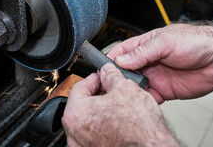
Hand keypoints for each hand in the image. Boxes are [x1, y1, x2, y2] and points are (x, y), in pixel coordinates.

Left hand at [62, 64, 177, 146]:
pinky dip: (104, 126)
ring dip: (100, 110)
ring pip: (89, 120)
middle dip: (97, 95)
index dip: (94, 79)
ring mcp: (83, 144)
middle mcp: (75, 132)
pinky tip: (118, 121)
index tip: (102, 76)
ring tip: (117, 105)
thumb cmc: (138, 128)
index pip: (79, 87)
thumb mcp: (125, 89)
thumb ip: (111, 77)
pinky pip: (95, 133)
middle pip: (82, 105)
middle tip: (111, 89)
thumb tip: (108, 72)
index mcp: (75, 113)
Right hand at [107, 24, 212, 103]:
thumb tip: (121, 60)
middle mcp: (147, 61)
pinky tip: (139, 100)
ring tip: (124, 93)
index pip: (121, 52)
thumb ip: (142, 52)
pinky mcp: (164, 90)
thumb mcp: (165, 42)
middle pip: (124, 71)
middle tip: (111, 83)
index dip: (110, 59)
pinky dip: (142, 100)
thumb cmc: (195, 42)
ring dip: (129, 89)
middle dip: (117, 77)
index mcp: (144, 46)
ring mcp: (154, 76)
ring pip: (134, 85)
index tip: (102, 68)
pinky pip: (148, 97)